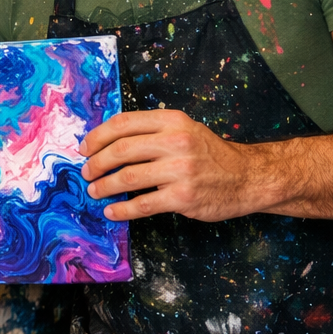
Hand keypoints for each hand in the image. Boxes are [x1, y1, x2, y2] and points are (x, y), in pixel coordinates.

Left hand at [81, 109, 265, 221]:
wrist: (248, 177)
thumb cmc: (209, 154)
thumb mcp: (183, 129)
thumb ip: (150, 131)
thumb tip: (105, 142)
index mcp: (172, 121)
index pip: (123, 124)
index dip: (97, 136)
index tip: (84, 148)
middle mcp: (176, 142)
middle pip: (120, 150)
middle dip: (96, 163)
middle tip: (86, 172)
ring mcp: (180, 170)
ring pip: (127, 177)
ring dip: (104, 186)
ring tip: (94, 190)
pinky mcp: (183, 197)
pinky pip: (143, 204)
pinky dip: (122, 209)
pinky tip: (112, 211)